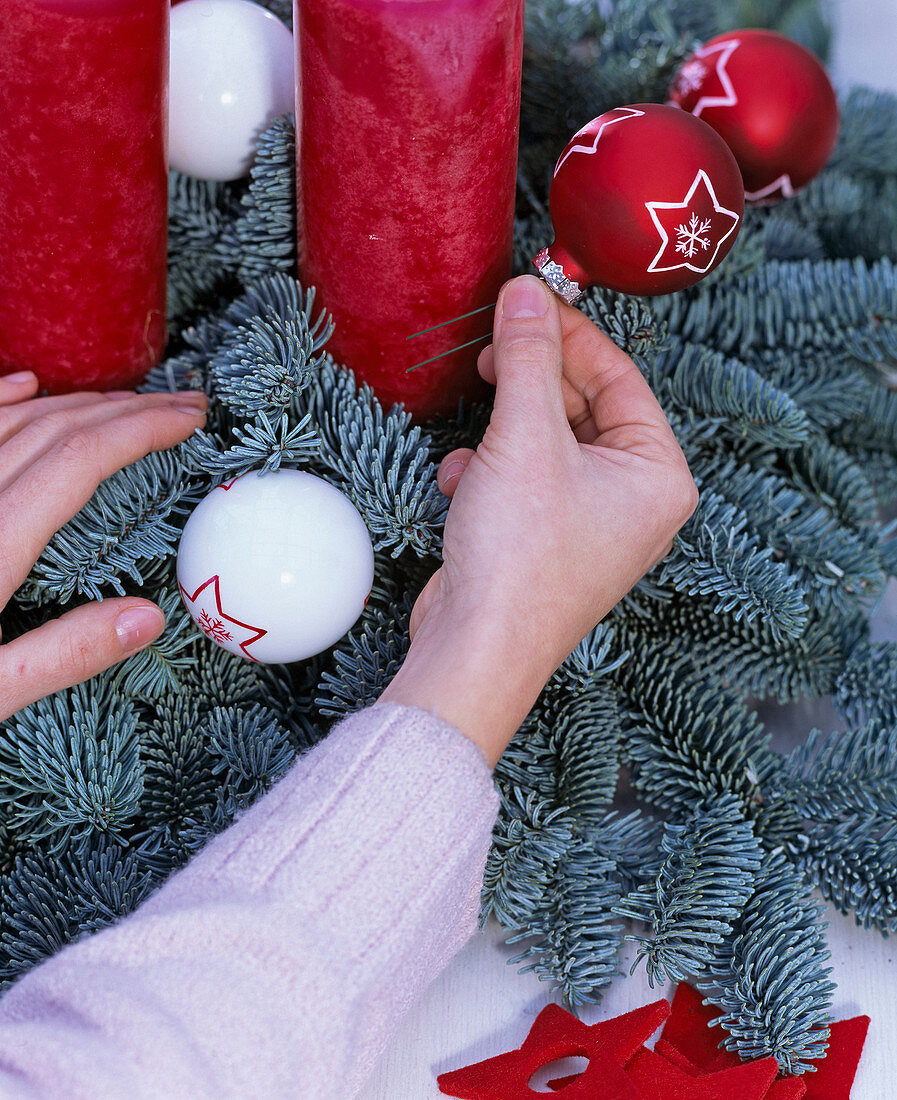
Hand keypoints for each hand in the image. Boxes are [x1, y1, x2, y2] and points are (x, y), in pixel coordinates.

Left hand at [0, 371, 207, 721]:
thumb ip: (60, 655)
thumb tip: (147, 617)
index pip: (77, 462)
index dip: (140, 430)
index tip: (190, 418)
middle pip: (51, 429)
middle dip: (123, 408)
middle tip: (181, 403)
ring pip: (9, 420)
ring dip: (75, 402)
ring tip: (128, 401)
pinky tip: (24, 383)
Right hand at [379, 275, 696, 765]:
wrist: (477, 647)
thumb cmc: (521, 556)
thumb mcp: (525, 437)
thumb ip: (527, 357)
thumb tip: (525, 293)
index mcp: (657, 475)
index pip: (619, 378)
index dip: (570, 334)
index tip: (526, 302)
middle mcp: (633, 500)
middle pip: (581, 407)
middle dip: (529, 383)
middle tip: (490, 350)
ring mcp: (590, 523)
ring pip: (544, 442)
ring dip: (502, 431)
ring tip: (476, 435)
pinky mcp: (546, 540)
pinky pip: (523, 478)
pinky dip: (489, 471)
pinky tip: (461, 483)